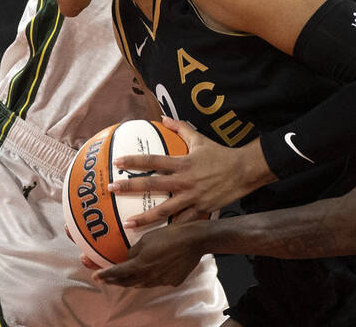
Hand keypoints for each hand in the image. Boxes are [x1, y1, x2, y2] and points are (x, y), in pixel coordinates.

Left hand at [94, 221, 204, 287]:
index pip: (117, 272)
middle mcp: (149, 276)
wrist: (194, 240)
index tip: (95, 276)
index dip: (105, 274)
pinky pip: (158, 281)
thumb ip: (134, 250)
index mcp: (140, 265)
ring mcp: (161, 280)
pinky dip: (151, 277)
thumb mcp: (147, 238)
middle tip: (106, 279)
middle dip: (115, 281)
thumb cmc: (170, 235)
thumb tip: (130, 258)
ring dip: (132, 280)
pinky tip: (153, 271)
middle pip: (127, 282)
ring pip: (142, 283)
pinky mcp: (172, 281)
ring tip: (125, 277)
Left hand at [108, 117, 273, 226]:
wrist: (243, 171)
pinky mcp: (200, 210)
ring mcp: (192, 198)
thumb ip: (180, 128)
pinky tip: (156, 238)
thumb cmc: (220, 154)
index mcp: (183, 163)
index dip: (135, 160)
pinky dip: (169, 231)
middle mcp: (184, 181)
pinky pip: (182, 222)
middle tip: (112, 189)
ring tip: (127, 224)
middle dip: (130, 187)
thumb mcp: (200, 139)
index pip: (153, 160)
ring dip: (144, 217)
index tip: (118, 162)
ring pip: (164, 210)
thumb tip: (163, 118)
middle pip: (153, 185)